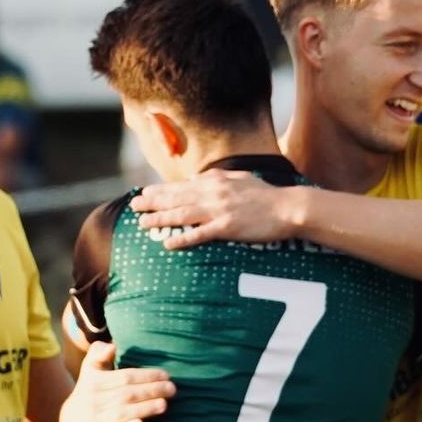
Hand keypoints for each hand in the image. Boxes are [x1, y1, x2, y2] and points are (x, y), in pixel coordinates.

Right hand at [59, 341, 174, 421]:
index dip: (147, 375)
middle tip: (173, 389)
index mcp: (93, 381)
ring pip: (123, 413)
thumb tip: (112, 346)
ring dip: (145, 409)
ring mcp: (94, 420)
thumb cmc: (91, 391)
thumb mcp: (90, 370)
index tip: (166, 375)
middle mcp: (92, 400)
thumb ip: (98, 353)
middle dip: (152, 391)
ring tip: (164, 405)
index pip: (125, 377)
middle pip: (127, 394)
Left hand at [130, 171, 295, 248]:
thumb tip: (195, 178)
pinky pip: (200, 234)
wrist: (288, 208)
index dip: (160, 191)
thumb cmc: (266, 196)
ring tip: (143, 224)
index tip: (144, 193)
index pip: (181, 186)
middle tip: (133, 206)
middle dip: (152, 202)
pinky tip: (168, 243)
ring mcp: (220, 210)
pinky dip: (183, 239)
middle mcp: (213, 193)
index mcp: (216, 181)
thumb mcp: (240, 179)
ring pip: (183, 215)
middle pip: (176, 198)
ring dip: (161, 220)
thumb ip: (216, 177)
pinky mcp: (228, 227)